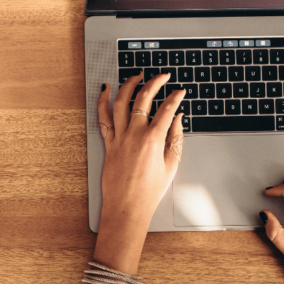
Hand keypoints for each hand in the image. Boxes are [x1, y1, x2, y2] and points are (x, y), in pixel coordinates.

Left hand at [97, 73, 184, 231]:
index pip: (167, 109)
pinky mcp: (108, 143)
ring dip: (129, 84)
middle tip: (162, 76)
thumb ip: (175, 138)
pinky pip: (103, 117)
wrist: (127, 207)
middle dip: (155, 82)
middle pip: (144, 99)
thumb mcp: (171, 165)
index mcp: (153, 140)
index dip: (176, 97)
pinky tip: (106, 89)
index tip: (180, 91)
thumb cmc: (149, 191)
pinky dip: (103, 101)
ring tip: (137, 75)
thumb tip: (178, 119)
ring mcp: (119, 137)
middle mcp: (134, 135)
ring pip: (121, 102)